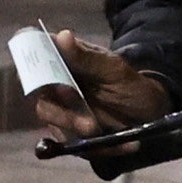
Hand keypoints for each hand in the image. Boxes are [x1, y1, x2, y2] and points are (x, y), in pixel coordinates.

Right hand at [29, 29, 161, 137]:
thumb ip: (87, 58)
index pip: (35, 56)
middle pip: (38, 94)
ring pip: (50, 119)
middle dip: (60, 109)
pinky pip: (70, 142)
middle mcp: (56, 83)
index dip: (31, 65)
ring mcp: (61, 109)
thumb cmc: (132, 86)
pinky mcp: (69, 133)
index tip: (48, 80)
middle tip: (83, 117)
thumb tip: (63, 35)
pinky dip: (95, 147)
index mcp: (65, 60)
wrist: (150, 115)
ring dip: (72, 128)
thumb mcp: (115, 71)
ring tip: (98, 131)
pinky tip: (121, 145)